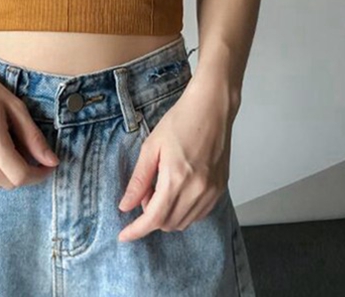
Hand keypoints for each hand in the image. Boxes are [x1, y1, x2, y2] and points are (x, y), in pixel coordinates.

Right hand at [0, 52, 59, 188]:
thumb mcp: (14, 106)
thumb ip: (33, 137)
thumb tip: (52, 161)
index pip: (20, 176)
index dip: (38, 175)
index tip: (47, 167)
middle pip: (7, 184)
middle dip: (24, 174)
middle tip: (30, 156)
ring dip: (6, 173)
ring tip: (7, 148)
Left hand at [117, 75, 236, 241]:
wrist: (211, 108)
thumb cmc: (181, 120)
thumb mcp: (151, 147)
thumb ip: (139, 180)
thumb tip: (126, 205)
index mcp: (176, 179)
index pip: (153, 218)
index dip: (136, 230)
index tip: (124, 235)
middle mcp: (197, 190)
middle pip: (168, 224)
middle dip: (150, 217)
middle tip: (144, 192)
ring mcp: (212, 191)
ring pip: (184, 222)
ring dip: (167, 215)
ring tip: (160, 187)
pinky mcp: (220, 188)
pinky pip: (199, 214)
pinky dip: (183, 211)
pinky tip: (177, 191)